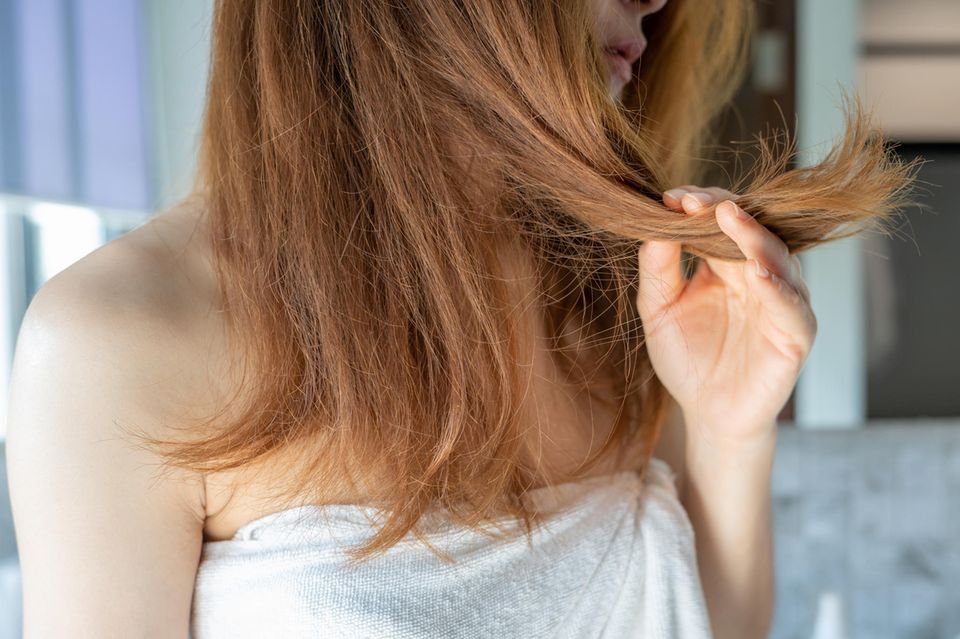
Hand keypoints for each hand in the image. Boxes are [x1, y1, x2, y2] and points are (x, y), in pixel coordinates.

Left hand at [635, 185, 816, 444]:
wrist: (706, 413)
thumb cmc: (687, 358)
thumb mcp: (658, 309)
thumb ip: (657, 269)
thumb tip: (654, 226)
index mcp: (727, 263)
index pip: (722, 220)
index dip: (701, 205)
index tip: (673, 197)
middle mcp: (759, 275)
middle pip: (751, 230)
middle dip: (725, 211)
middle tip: (697, 201)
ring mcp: (781, 302)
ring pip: (777, 260)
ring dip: (755, 238)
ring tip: (730, 219)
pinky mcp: (795, 335)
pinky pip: (792, 307)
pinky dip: (778, 288)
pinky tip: (759, 273)